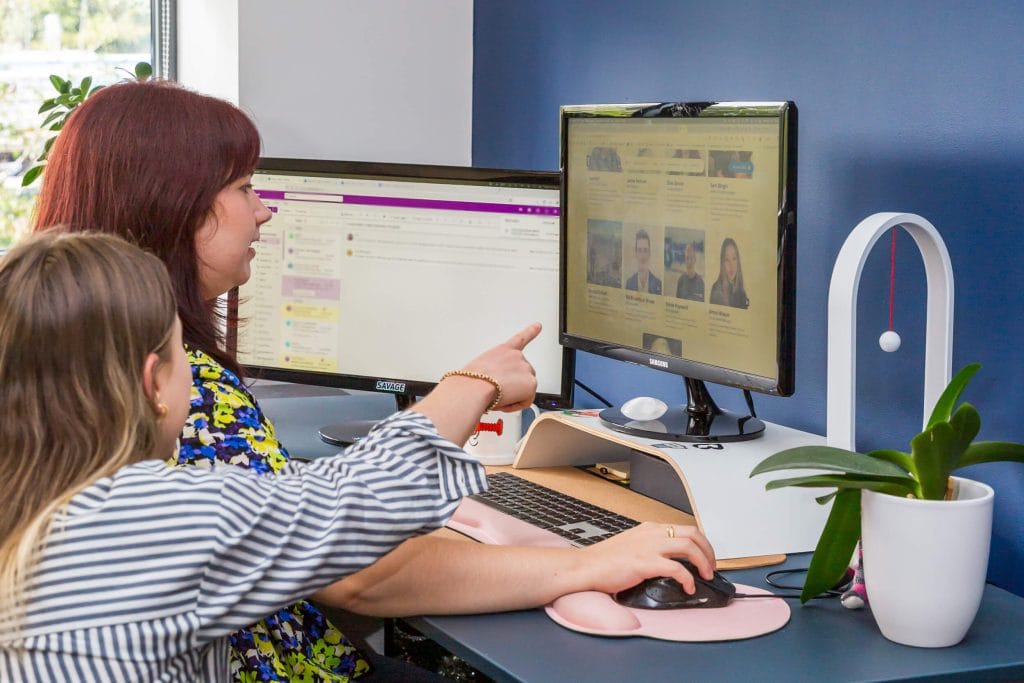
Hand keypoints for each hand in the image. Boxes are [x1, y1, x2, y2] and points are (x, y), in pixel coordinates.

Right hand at [461, 322, 540, 410]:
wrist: (474, 386)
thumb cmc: (471, 380)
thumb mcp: (480, 368)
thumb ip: (493, 372)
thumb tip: (495, 386)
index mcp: (503, 351)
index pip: (520, 339)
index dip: (530, 331)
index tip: (538, 326)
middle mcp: (516, 356)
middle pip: (522, 374)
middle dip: (513, 385)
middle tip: (497, 391)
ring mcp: (525, 368)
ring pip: (525, 389)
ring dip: (514, 396)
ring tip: (498, 396)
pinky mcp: (531, 383)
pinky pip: (526, 400)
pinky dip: (516, 405)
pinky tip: (505, 402)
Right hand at [576, 521, 716, 594]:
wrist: (585, 567)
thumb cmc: (604, 561)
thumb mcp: (631, 546)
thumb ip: (649, 548)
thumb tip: (669, 561)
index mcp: (649, 529)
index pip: (685, 528)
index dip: (700, 543)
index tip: (704, 557)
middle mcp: (652, 533)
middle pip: (693, 533)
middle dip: (708, 551)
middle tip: (710, 568)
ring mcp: (649, 546)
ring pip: (689, 546)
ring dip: (703, 562)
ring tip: (705, 577)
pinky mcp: (645, 562)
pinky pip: (676, 568)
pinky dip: (688, 578)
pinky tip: (687, 588)